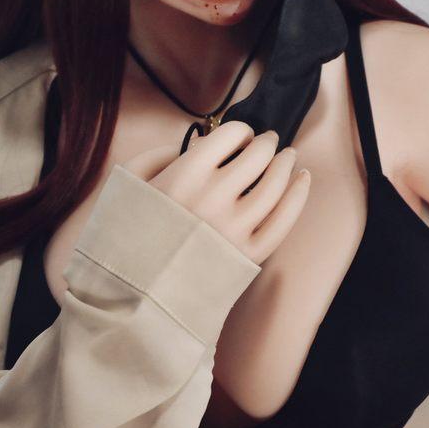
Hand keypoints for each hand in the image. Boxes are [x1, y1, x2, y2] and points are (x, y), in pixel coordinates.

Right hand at [120, 121, 310, 265]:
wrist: (131, 295)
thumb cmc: (125, 236)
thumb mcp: (128, 183)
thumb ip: (159, 154)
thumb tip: (197, 145)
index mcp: (185, 174)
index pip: (231, 135)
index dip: (240, 131)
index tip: (241, 136)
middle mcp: (214, 197)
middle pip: (258, 156)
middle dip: (266, 143)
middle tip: (269, 141)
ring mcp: (234, 228)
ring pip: (276, 184)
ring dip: (286, 163)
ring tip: (288, 157)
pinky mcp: (248, 256)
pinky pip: (284, 220)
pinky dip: (299, 195)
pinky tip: (303, 179)